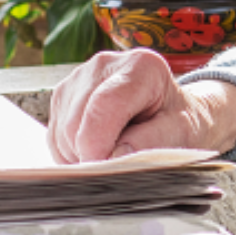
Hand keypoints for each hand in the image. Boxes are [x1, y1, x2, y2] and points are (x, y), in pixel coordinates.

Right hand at [46, 48, 235, 162]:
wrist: (169, 113)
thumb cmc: (177, 121)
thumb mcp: (181, 132)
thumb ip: (152, 142)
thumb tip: (113, 156)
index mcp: (141, 65)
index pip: (105, 106)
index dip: (98, 146)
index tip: (106, 170)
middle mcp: (104, 64)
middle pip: (77, 123)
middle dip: (92, 154)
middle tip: (120, 161)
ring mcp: (79, 78)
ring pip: (62, 132)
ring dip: (81, 155)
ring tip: (114, 150)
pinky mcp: (63, 95)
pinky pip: (55, 136)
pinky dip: (72, 152)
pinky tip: (98, 146)